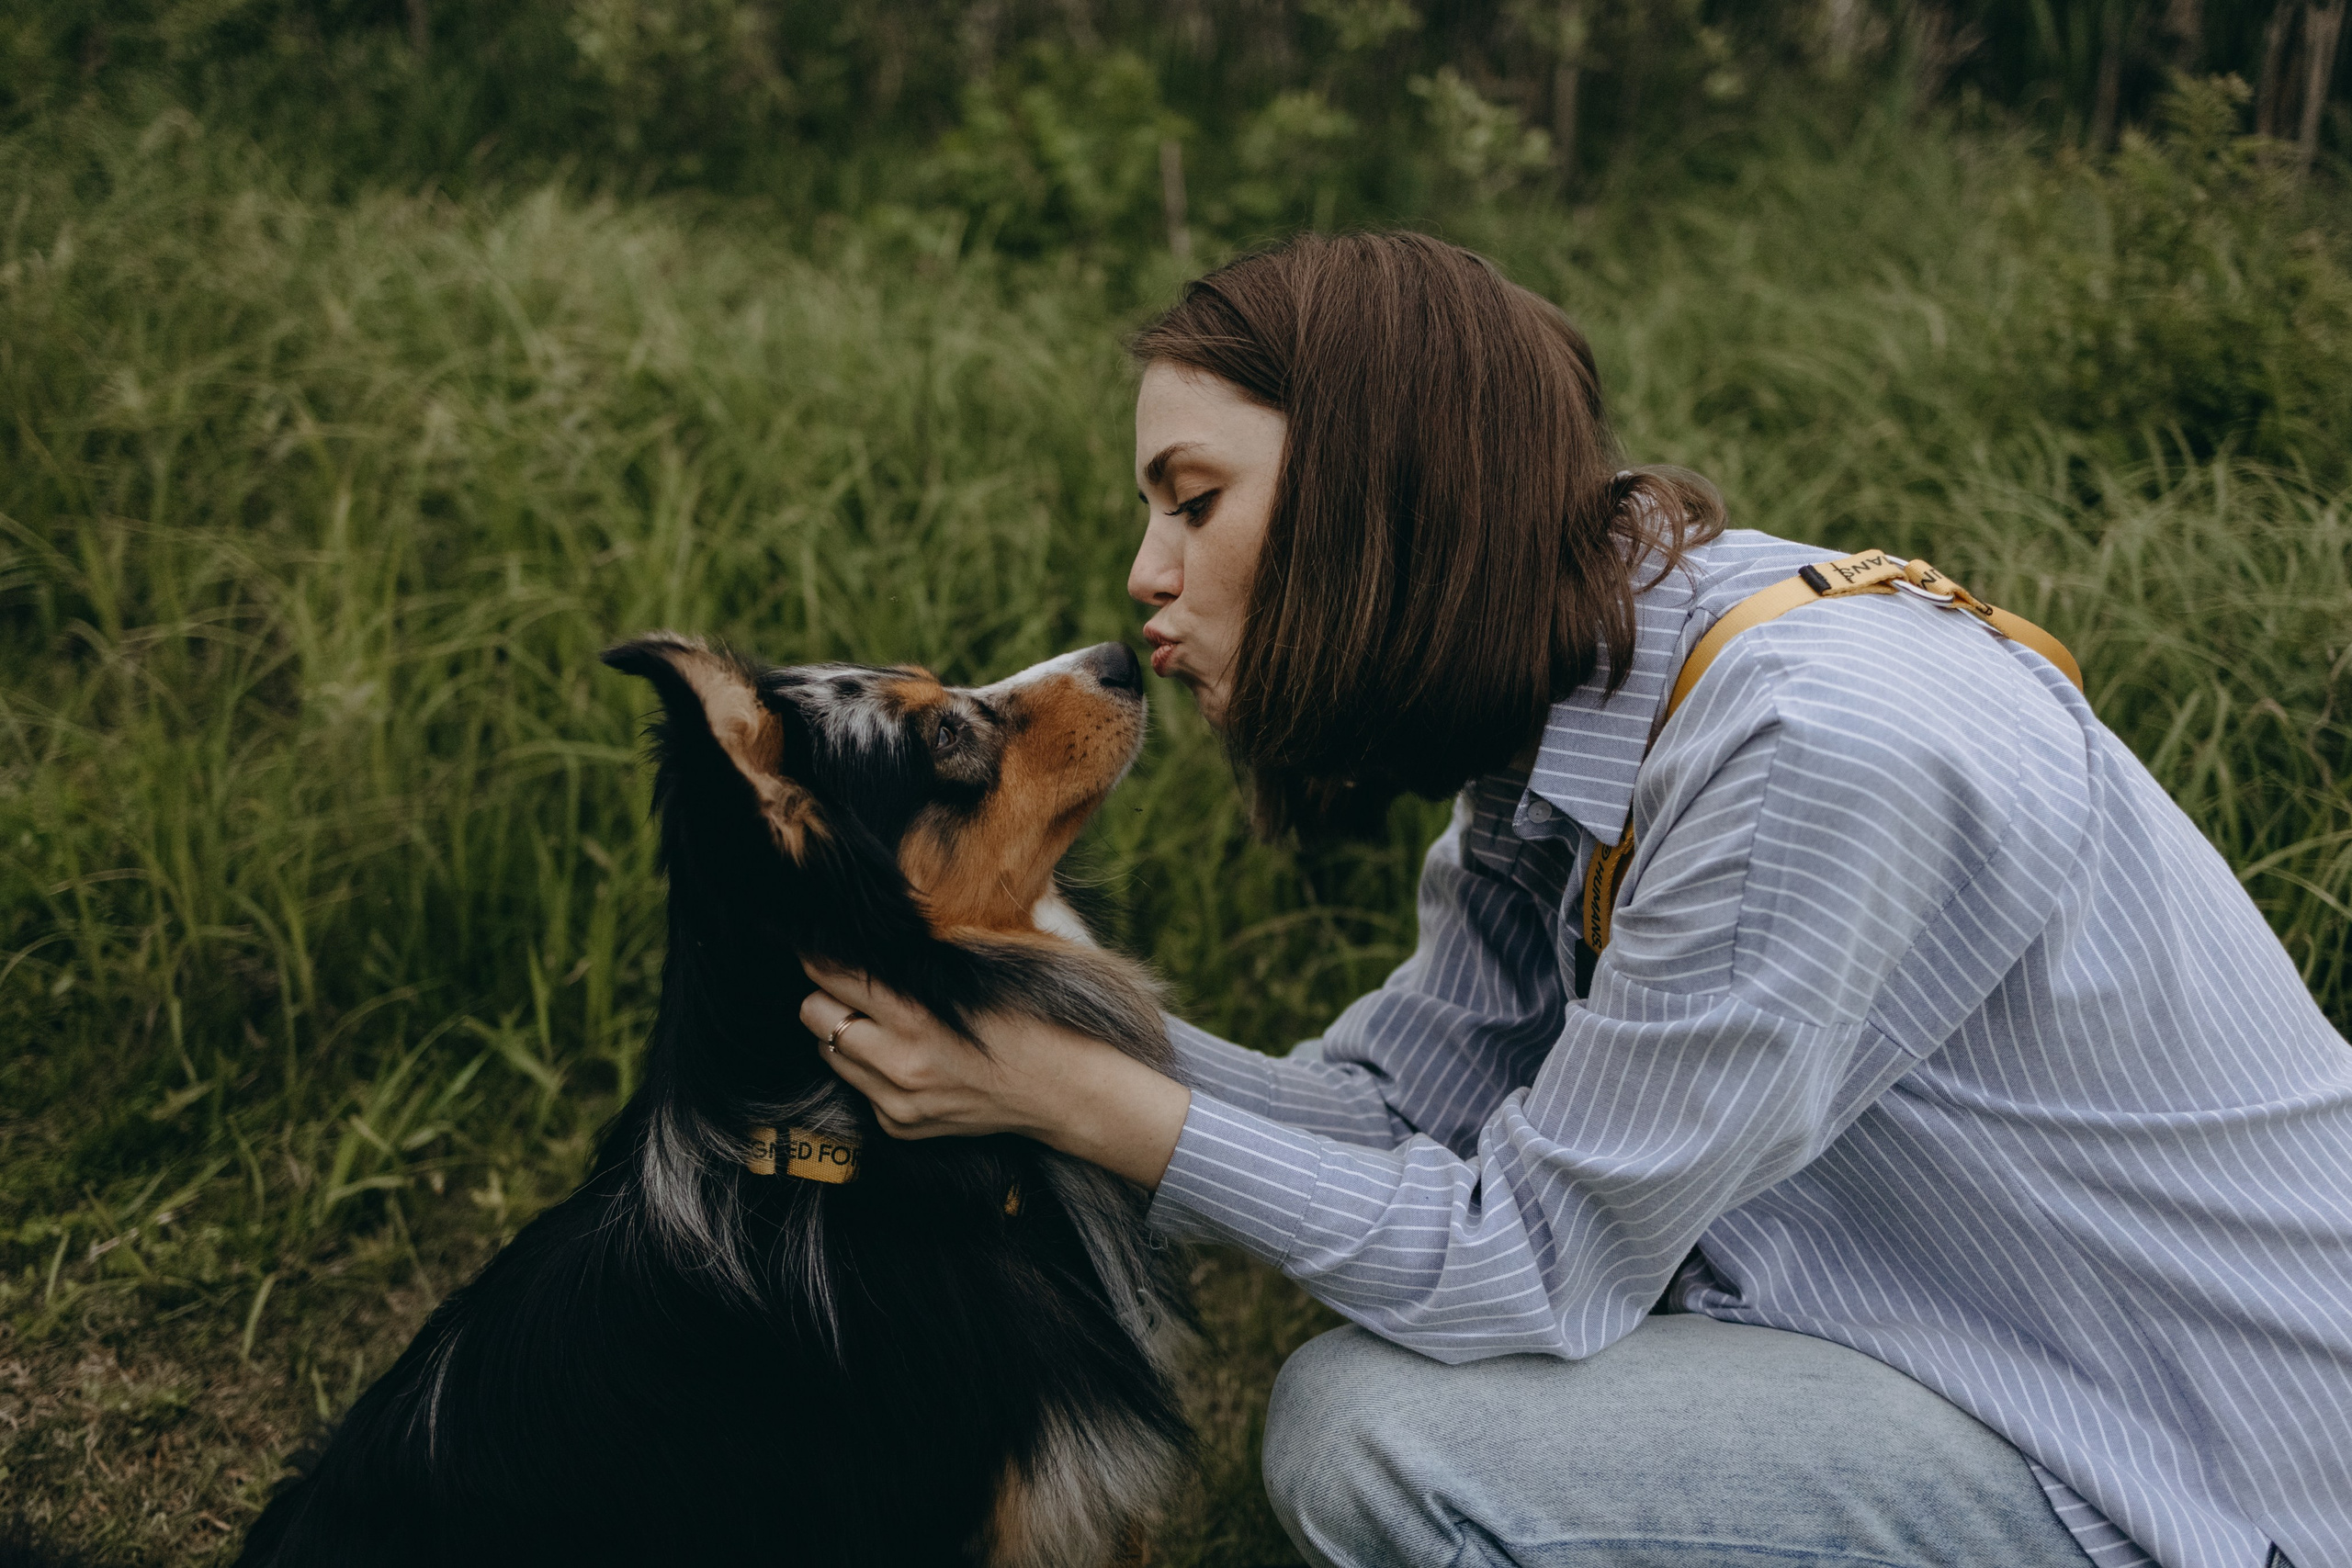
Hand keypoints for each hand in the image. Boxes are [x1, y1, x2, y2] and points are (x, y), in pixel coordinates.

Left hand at [800, 959, 1191, 1189]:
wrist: (1067, 1091)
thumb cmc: (1034, 1020)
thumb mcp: (981, 973)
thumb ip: (924, 954)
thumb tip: (878, 925)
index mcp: (918, 1015)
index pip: (835, 975)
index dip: (821, 953)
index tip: (819, 942)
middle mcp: (899, 1063)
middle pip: (813, 1015)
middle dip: (826, 993)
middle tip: (851, 981)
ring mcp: (896, 1101)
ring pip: (829, 1052)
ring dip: (845, 1031)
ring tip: (881, 1019)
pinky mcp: (900, 1126)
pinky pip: (860, 1087)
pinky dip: (871, 1067)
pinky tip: (908, 1055)